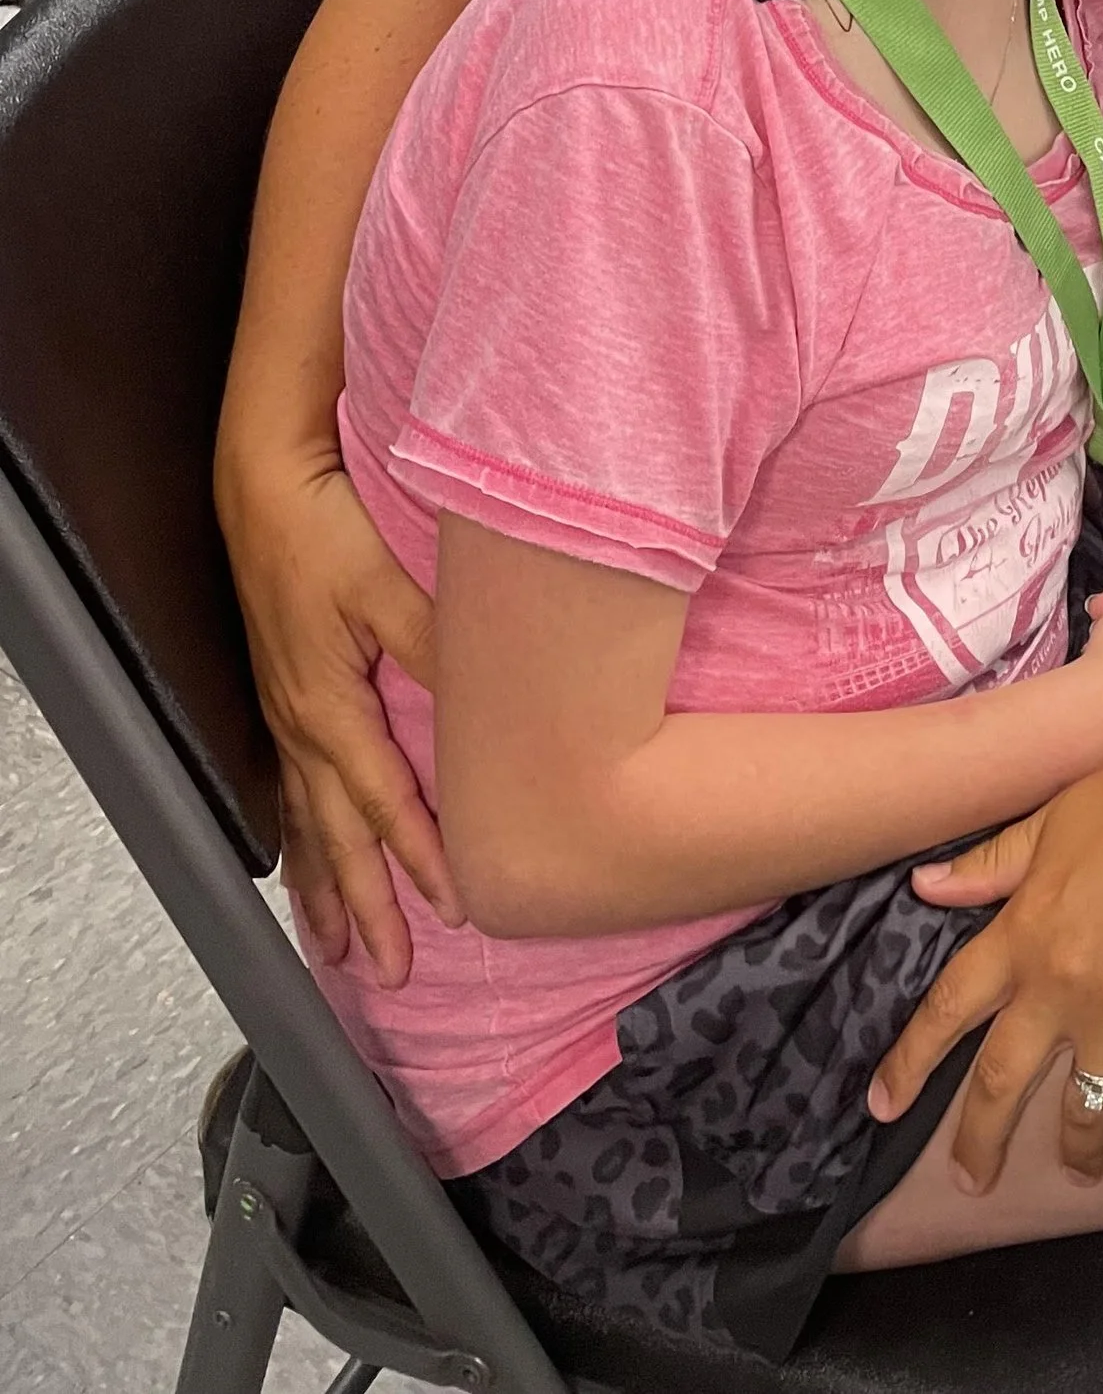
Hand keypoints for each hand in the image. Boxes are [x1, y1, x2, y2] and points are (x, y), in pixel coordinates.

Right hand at [219, 449, 460, 982]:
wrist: (262, 485)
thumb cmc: (322, 527)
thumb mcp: (383, 583)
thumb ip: (434, 645)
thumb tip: (484, 702)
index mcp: (329, 706)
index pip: (384, 802)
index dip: (420, 857)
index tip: (454, 908)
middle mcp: (300, 724)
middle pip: (337, 835)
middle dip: (364, 905)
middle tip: (386, 971)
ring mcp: (285, 713)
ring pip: (306, 822)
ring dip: (323, 887)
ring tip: (335, 947)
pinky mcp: (281, 694)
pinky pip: (290, 790)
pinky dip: (300, 840)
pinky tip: (304, 862)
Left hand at [869, 697, 1102, 1186]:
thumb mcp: (1055, 817)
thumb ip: (991, 865)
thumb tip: (923, 886)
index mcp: (1023, 931)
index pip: (949, 1008)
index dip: (910, 1062)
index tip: (881, 1106)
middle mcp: (1061, 982)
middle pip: (1002, 1080)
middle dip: (980, 1140)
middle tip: (970, 1181)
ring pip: (1084, 1107)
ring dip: (1079, 1150)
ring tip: (1081, 1172)